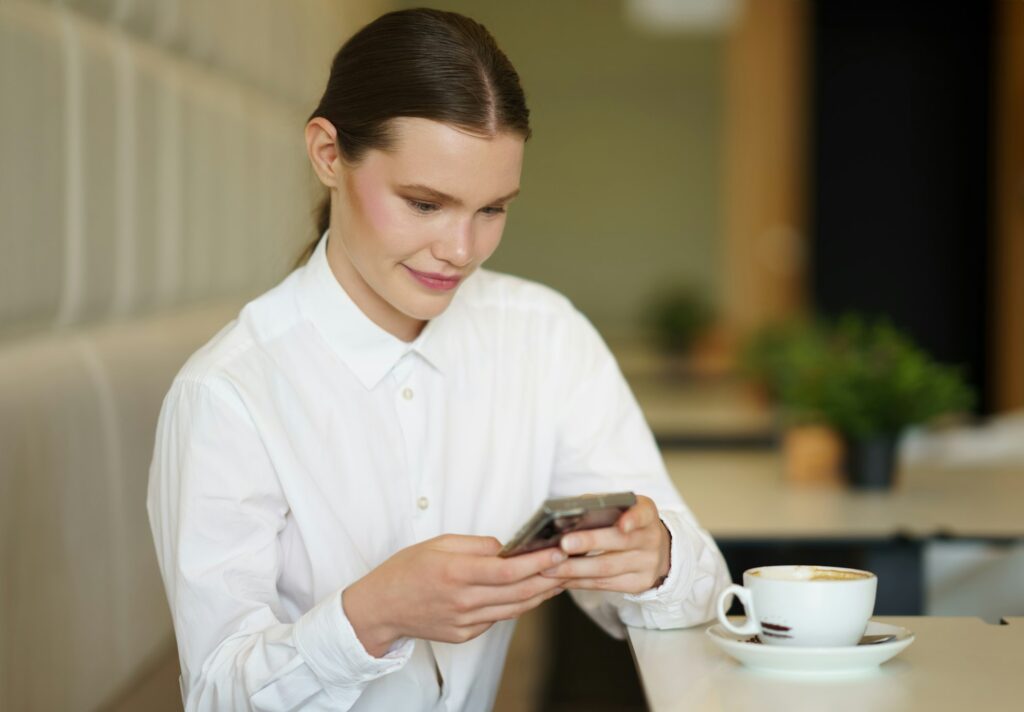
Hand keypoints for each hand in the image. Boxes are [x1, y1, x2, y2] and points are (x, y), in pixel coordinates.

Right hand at [342, 534, 567, 656]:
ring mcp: (465, 622)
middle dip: (549, 577)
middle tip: (570, 563)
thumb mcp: (438, 544)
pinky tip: (531, 593)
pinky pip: (499, 618)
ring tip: (559, 577)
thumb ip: (476, 545)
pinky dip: (519, 605)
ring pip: (514, 609)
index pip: (508, 571)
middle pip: (519, 592)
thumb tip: (507, 547)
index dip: (538, 563)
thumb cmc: (406, 570)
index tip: (558, 551)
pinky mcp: (465, 634)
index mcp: (456, 573)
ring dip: (541, 593)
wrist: (381, 608)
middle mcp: (463, 600)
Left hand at [541, 494, 669, 594]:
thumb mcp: (622, 510)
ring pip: (607, 568)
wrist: (655, 551)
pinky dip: (579, 581)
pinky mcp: (638, 584)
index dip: (633, 519)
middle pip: (619, 542)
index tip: (622, 524)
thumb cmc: (626, 524)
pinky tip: (561, 578)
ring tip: (550, 567)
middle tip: (564, 544)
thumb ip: (599, 508)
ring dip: (575, 568)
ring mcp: (647, 564)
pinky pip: (604, 584)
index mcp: (647, 514)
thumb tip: (565, 513)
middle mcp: (651, 539)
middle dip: (589, 543)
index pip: (643, 514)